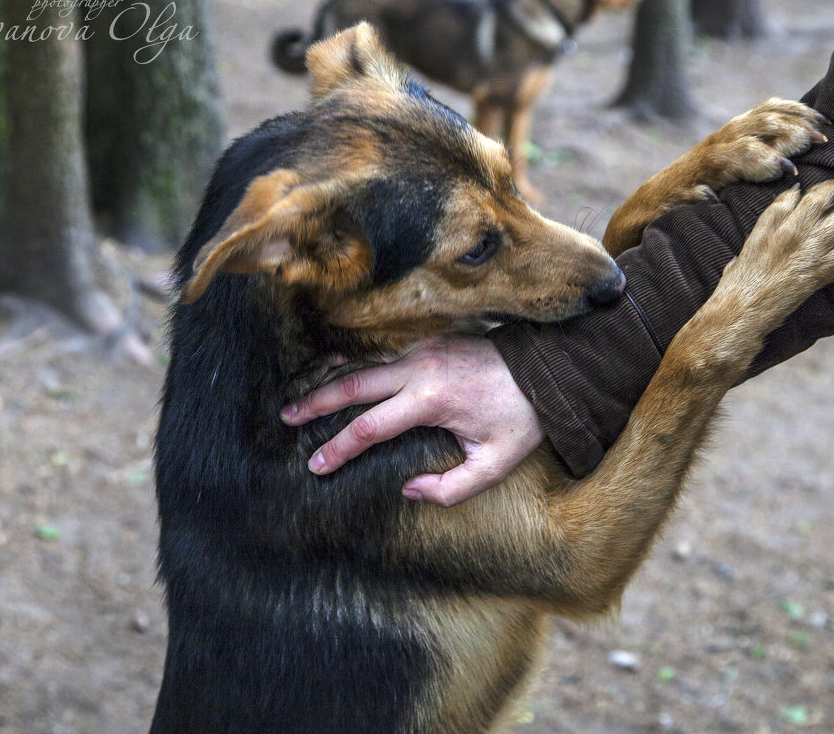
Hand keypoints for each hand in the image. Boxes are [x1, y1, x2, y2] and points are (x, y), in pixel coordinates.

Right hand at [280, 335, 543, 505]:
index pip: (370, 428)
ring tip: (301, 397)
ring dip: (331, 381)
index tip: (316, 465)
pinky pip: (382, 357)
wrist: (548, 367)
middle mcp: (419, 370)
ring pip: (363, 366)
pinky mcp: (428, 343)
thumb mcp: (495, 464)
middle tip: (286, 417)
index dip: (339, 449)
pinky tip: (337, 373)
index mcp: (431, 401)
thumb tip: (409, 490)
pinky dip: (355, 367)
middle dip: (316, 403)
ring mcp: (422, 351)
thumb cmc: (522, 418)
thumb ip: (451, 488)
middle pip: (352, 386)